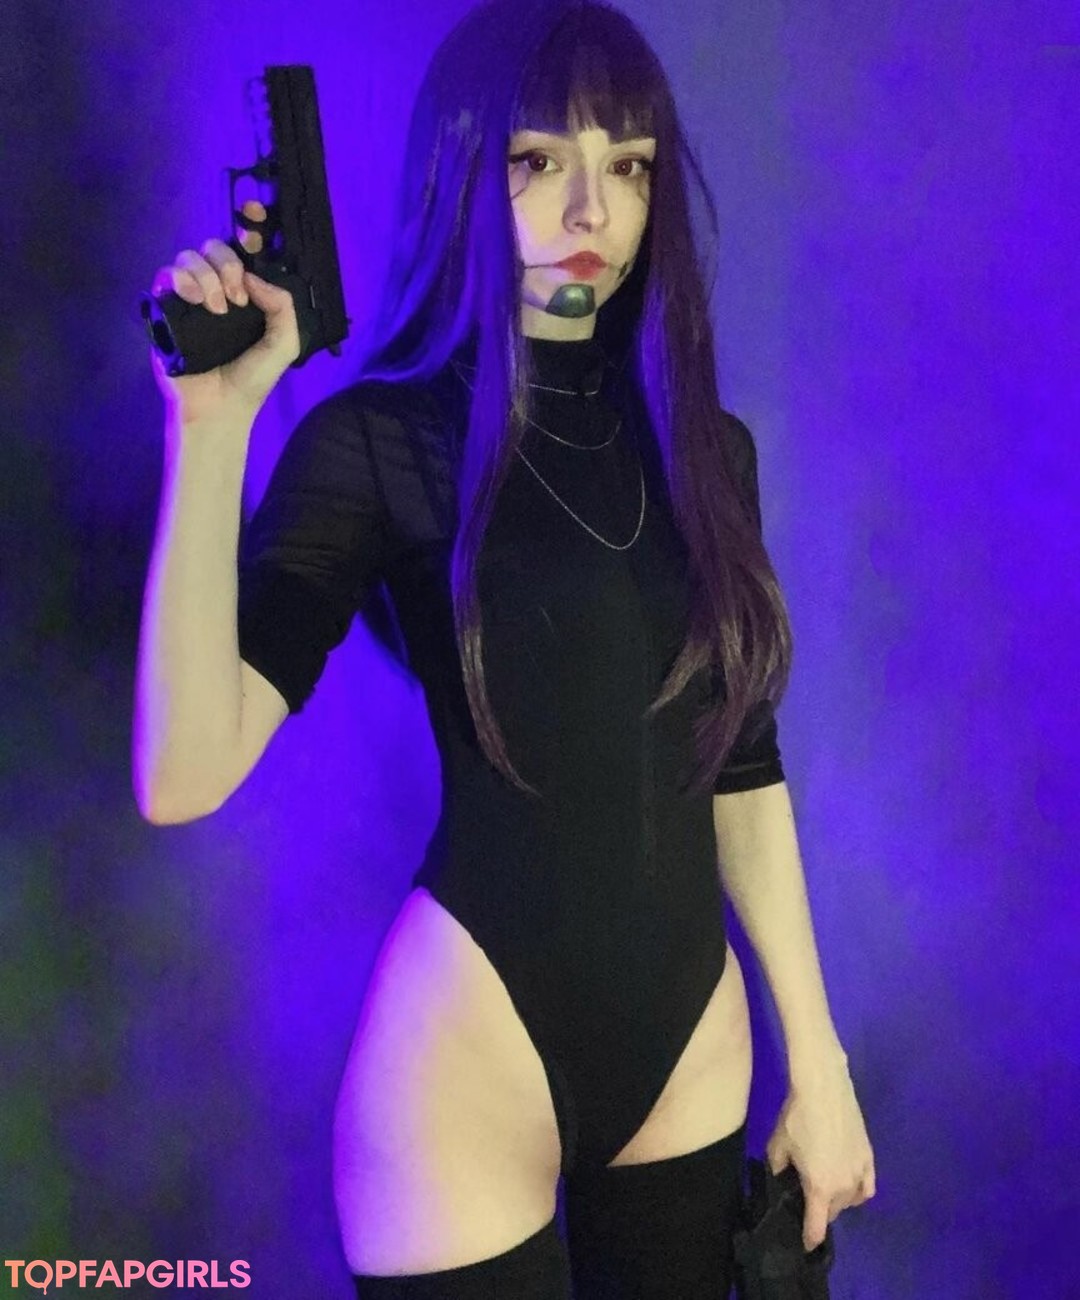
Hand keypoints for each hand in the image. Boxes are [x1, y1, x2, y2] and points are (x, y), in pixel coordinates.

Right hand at [149, 199, 299, 424]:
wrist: (219, 408)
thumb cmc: (251, 378)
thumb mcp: (283, 343)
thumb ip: (282, 306)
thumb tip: (254, 277)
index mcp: (246, 293)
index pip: (244, 249)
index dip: (247, 225)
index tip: (252, 214)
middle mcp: (217, 289)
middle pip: (214, 246)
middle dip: (228, 262)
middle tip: (237, 297)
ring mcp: (189, 297)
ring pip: (189, 257)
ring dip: (207, 276)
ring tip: (218, 309)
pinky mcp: (165, 308)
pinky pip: (165, 275)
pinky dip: (182, 280)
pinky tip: (196, 302)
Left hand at [765, 1057, 875, 1250]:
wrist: (823, 1089)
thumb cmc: (797, 1117)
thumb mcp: (777, 1146)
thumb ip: (777, 1170)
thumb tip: (780, 1180)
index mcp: (820, 1188)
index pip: (816, 1228)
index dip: (808, 1238)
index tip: (803, 1243)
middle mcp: (844, 1187)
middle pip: (832, 1212)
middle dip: (819, 1211)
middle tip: (805, 1198)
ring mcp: (860, 1173)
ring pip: (850, 1201)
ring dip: (837, 1200)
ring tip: (824, 1187)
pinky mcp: (870, 1157)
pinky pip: (866, 1188)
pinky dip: (857, 1191)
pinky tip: (848, 1184)